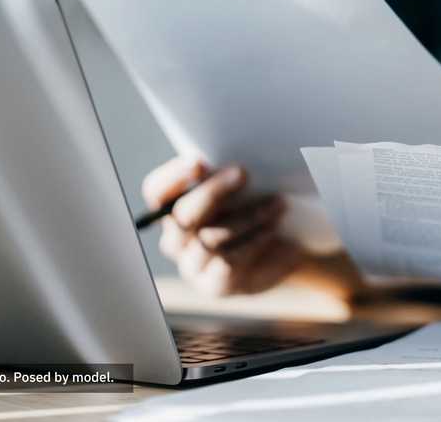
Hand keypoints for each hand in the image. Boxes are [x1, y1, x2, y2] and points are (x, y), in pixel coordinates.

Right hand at [142, 156, 305, 295]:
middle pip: (184, 214)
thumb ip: (226, 172)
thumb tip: (231, 156)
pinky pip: (229, 261)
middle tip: (243, 172)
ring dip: (248, 216)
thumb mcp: (242, 186)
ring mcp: (192, 265)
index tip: (200, 161)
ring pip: (211, 238)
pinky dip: (255, 239)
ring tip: (277, 202)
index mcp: (173, 207)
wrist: (283, 248)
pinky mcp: (214, 285)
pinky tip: (274, 226)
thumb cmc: (257, 206)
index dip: (174, 176)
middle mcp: (176, 239)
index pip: (157, 191)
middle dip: (213, 191)